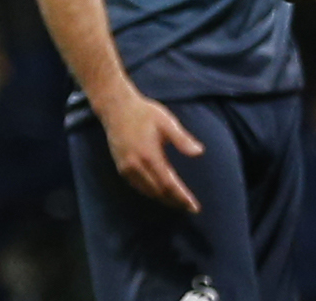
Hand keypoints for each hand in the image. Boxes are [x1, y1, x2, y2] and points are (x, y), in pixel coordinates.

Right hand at [97, 91, 204, 213]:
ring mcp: (126, 167)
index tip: (194, 207)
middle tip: (189, 207)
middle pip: (158, 192)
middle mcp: (135, 164)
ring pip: (147, 191)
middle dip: (175, 201)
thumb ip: (182, 139)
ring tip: (177, 202)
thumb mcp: (166, 122)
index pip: (168, 184)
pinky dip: (150, 192)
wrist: (115, 108)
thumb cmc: (144, 113)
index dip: (182, 197)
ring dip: (163, 199)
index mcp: (149, 154)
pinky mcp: (120, 167)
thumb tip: (199, 152)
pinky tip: (159, 193)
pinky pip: (137, 186)